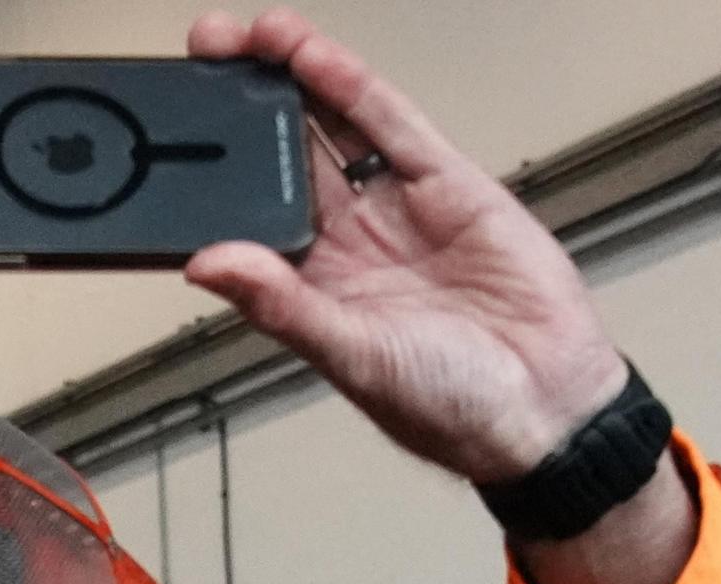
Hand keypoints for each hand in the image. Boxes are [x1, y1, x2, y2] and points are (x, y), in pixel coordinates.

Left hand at [181, 10, 627, 483]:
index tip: (174, 130)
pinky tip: (312, 56)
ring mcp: (397, 207)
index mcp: (314, 287)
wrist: (547, 410)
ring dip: (291, 77)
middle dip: (243, 103)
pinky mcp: (449, 184)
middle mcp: (350, 240)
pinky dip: (352, 87)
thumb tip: (208, 265)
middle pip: (284, 155)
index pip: (252, 212)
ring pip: (333, 126)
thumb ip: (282, 305)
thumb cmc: (452, 408)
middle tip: (202, 51)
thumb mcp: (352, 357)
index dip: (216, 170)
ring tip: (247, 36)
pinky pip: (392, 125)